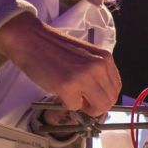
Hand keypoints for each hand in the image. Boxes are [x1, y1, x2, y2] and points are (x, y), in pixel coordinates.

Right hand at [0, 13, 120, 115]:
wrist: (31, 40)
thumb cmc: (55, 49)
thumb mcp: (86, 57)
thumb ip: (98, 73)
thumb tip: (101, 97)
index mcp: (105, 59)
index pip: (116, 88)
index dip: (104, 97)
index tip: (92, 97)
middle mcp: (98, 67)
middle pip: (109, 101)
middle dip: (96, 106)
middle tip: (82, 100)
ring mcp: (84, 77)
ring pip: (98, 108)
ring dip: (85, 107)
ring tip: (73, 96)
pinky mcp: (67, 86)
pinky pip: (75, 107)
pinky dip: (67, 103)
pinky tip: (59, 90)